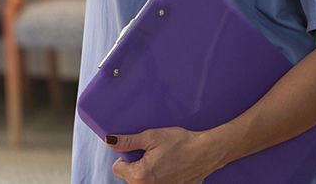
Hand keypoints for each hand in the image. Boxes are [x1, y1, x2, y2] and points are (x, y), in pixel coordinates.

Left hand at [105, 128, 224, 183]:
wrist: (206, 152)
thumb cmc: (180, 142)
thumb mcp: (151, 137)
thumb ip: (127, 141)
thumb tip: (109, 141)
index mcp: (140, 175)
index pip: (117, 168)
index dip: (126, 156)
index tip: (139, 150)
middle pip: (129, 177)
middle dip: (136, 165)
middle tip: (152, 154)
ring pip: (142, 182)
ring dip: (147, 173)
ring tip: (162, 161)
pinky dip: (160, 178)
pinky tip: (170, 169)